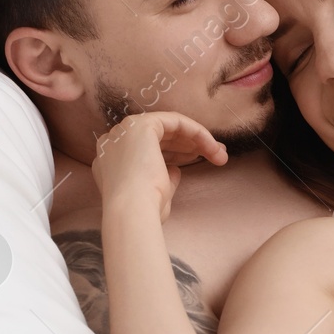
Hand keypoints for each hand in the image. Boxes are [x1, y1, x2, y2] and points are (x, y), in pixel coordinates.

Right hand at [91, 112, 227, 222]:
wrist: (132, 212)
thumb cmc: (144, 211)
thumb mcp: (156, 193)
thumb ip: (164, 177)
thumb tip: (176, 169)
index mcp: (112, 160)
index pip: (147, 151)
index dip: (174, 154)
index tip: (195, 162)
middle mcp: (114, 142)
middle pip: (159, 137)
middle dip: (190, 145)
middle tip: (217, 155)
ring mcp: (125, 131)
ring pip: (169, 128)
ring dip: (198, 140)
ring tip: (220, 155)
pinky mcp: (141, 124)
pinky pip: (175, 121)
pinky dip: (196, 132)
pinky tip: (211, 146)